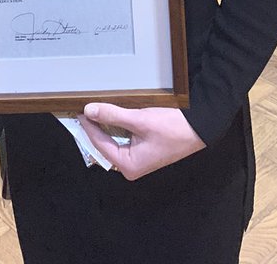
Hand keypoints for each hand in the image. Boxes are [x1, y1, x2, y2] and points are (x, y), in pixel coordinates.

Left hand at [78, 103, 204, 180]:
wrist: (198, 128)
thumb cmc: (172, 128)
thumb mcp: (139, 119)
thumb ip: (112, 116)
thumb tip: (90, 111)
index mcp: (129, 166)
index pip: (100, 145)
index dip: (88, 127)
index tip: (79, 112)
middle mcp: (131, 166)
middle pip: (104, 145)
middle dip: (94, 128)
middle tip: (83, 110)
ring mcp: (136, 159)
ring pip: (112, 141)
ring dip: (104, 127)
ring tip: (94, 111)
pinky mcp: (141, 150)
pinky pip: (121, 139)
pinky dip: (114, 127)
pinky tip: (110, 115)